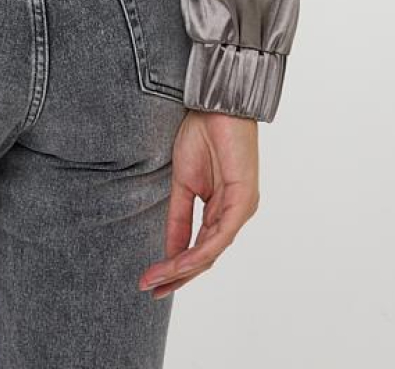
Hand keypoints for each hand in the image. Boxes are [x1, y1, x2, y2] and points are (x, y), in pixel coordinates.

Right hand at [138, 109, 258, 295]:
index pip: (200, 248)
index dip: (176, 267)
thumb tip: (169, 251)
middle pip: (206, 256)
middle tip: (150, 290)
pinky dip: (198, 251)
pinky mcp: (243, 200)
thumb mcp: (183, 183)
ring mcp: (242, 209)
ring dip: (182, 268)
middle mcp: (234, 214)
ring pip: (212, 251)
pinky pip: (220, 236)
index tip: (151, 281)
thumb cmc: (204, 134)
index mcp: (222, 209)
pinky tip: (179, 262)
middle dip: (177, 276)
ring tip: (157, 279)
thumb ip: (179, 218)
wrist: (217, 104)